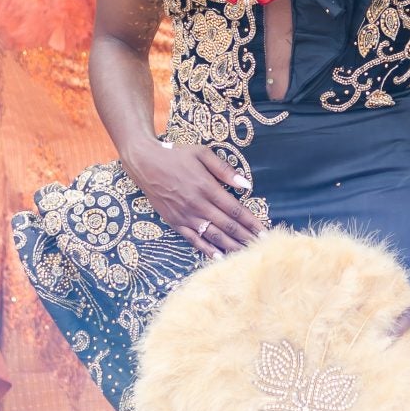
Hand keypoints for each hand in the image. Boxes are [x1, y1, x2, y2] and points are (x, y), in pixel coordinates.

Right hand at [126, 139, 261, 255]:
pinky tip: (219, 257)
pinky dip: (207, 250)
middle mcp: (197, 204)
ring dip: (230, 246)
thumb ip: (224, 170)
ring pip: (212, 236)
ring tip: (246, 255)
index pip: (234, 209)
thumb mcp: (202, 153)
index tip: (265, 231)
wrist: (144, 162)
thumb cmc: (175, 155)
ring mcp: (185, 215)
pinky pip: (193, 240)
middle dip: (246, 237)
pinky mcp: (174, 222)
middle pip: (226, 226)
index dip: (251, 222)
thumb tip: (246, 184)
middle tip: (261, 247)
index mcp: (206, 187)